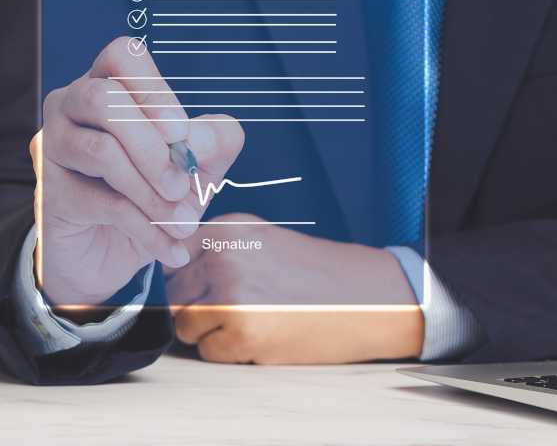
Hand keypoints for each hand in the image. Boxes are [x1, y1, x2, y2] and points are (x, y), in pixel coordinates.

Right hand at [32, 37, 243, 306]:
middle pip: (104, 100)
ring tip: (186, 223)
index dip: (154, 91)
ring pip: (102, 152)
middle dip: (154, 147)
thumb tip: (197, 141)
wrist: (117, 251)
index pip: (123, 56)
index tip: (181, 132)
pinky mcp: (49, 192)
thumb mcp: (200, 166)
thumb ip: (214, 142)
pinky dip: (148, 229)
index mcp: (113, 83)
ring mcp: (55, 145)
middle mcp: (74, 104)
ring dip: (153, 193)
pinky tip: (173, 249)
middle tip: (183, 185)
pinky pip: (102, 203)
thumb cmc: (158, 192)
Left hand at [168, 216, 423, 363]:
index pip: (171, 256)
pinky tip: (260, 337)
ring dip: (209, 331)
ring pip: (185, 325)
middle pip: (175, 293)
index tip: (198, 288)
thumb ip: (217, 249)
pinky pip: (208, 351)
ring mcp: (232, 293)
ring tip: (246, 322)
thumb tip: (171, 271)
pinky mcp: (243, 331)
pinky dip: (229, 352)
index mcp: (226, 228)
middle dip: (195, 307)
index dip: (183, 278)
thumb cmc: (313, 271)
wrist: (363, 295)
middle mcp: (224, 255)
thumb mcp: (261, 239)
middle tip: (232, 310)